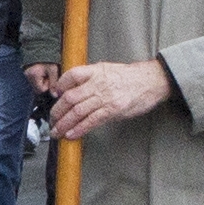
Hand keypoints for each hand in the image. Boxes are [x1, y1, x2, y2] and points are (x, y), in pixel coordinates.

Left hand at [48, 57, 173, 141]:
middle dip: (57, 111)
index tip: (54, 95)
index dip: (60, 85)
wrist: (151, 81)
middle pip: (70, 97)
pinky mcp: (113, 110)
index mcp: (96, 71)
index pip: (71, 75)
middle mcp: (98, 83)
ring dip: (65, 124)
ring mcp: (105, 97)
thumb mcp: (108, 70)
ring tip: (57, 132)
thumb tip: (76, 90)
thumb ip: (92, 78)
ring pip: (78, 111)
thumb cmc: (131, 77)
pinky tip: (72, 134)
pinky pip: (92, 121)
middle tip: (52, 120)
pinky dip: (79, 129)